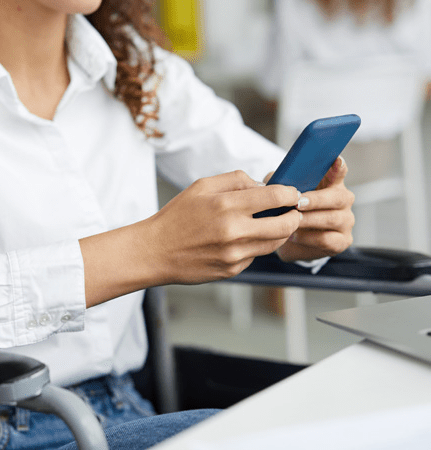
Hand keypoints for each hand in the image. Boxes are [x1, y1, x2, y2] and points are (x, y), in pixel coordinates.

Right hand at [149, 170, 302, 283]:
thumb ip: (235, 180)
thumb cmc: (176, 217)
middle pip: (286, 224)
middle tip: (291, 211)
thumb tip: (263, 184)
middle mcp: (233, 231)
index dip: (291, 193)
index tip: (292, 194)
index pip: (277, 196)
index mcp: (226, 205)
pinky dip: (254, 246)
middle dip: (294, 216)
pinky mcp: (232, 270)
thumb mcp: (200, 187)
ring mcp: (234, 254)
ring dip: (279, 232)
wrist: (155, 251)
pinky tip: (239, 241)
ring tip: (269, 224)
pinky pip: (255, 255)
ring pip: (275, 242)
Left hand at [276, 157, 354, 261]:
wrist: (288, 240)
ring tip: (292, 221)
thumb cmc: (288, 211)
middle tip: (298, 203)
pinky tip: (294, 236)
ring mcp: (345, 221)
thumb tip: (273, 177)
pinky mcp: (341, 241)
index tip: (336, 160)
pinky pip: (327, 239)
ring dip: (309, 220)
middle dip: (316, 200)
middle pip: (338, 197)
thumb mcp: (283, 195)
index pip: (339, 172)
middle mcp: (343, 201)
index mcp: (331, 184)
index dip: (338, 167)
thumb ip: (280, 183)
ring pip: (332, 219)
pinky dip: (308, 238)